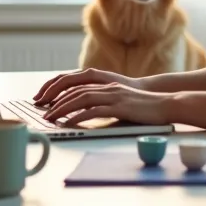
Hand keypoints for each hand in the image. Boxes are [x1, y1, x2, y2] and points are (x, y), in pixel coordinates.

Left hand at [40, 82, 173, 126]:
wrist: (165, 104)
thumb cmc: (142, 106)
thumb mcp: (117, 101)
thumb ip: (101, 103)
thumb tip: (81, 113)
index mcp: (104, 83)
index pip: (74, 82)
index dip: (56, 89)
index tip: (42, 99)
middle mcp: (106, 86)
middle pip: (73, 89)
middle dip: (54, 99)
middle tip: (41, 110)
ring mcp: (112, 95)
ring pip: (80, 98)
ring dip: (62, 108)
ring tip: (50, 118)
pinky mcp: (119, 106)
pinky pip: (94, 110)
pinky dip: (79, 116)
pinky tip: (69, 123)